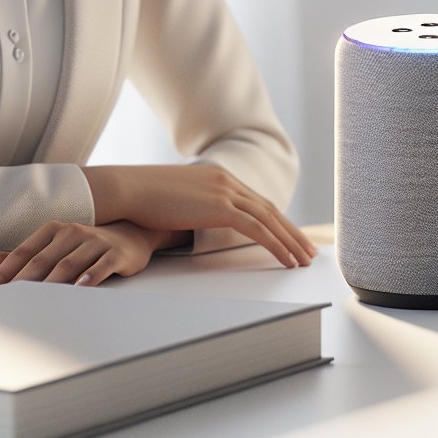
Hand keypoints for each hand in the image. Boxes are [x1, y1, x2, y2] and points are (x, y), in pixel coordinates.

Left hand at [0, 220, 160, 289]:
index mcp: (54, 230)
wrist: (131, 234)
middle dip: (22, 282)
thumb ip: (26, 254)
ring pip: (68, 264)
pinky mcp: (115, 253)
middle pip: (43, 260)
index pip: (25, 252)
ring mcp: (95, 242)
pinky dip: (90, 277)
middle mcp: (72, 232)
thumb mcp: (57, 245)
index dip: (6, 271)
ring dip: (51, 283)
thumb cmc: (87, 244)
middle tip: (6, 302)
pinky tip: (80, 287)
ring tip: (36, 302)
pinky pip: (101, 266)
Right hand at [81, 164, 316, 268]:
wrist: (128, 188)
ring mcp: (224, 191)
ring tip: (305, 261)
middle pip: (269, 208)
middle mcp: (226, 180)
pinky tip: (287, 260)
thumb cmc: (142, 199)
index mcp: (217, 177)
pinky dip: (276, 245)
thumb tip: (194, 226)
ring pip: (269, 219)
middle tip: (308, 251)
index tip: (289, 236)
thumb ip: (192, 207)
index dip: (276, 220)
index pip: (255, 201)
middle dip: (291, 231)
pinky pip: (257, 229)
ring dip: (290, 241)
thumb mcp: (174, 200)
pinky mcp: (220, 206)